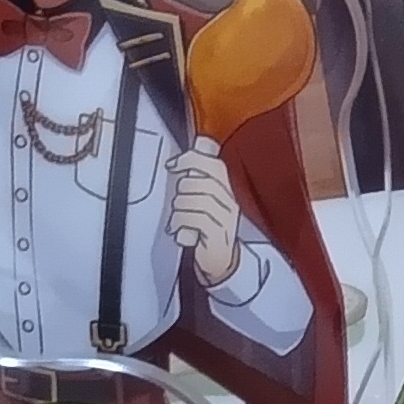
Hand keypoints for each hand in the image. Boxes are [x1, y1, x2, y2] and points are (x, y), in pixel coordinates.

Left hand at [167, 136, 244, 287]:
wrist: (221, 261)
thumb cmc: (210, 227)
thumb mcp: (209, 198)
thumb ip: (204, 174)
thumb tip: (201, 143)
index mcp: (230, 188)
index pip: (213, 164)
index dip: (191, 160)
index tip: (173, 165)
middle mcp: (230, 200)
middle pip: (197, 182)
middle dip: (181, 192)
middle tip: (181, 205)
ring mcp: (225, 217)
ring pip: (190, 200)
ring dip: (178, 211)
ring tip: (181, 220)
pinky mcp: (217, 233)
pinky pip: (190, 218)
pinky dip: (179, 223)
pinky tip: (180, 230)